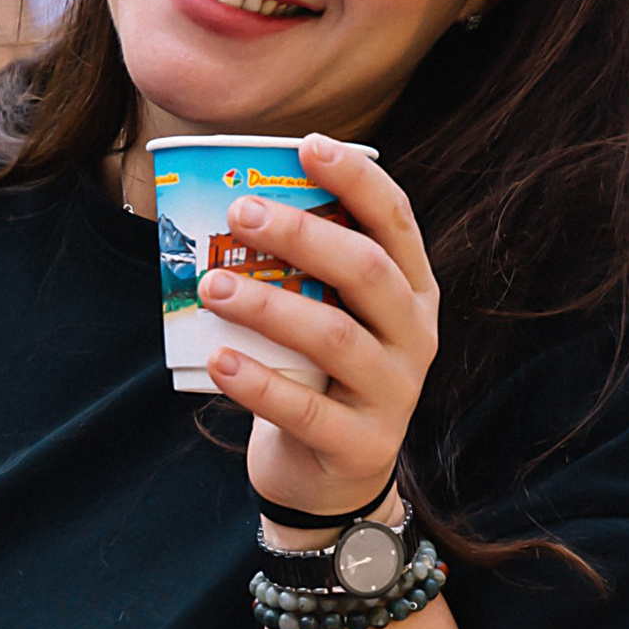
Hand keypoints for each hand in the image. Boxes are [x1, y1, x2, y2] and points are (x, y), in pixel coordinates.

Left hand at [198, 132, 437, 527]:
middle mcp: (415, 336)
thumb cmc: (319, 378)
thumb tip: (231, 200)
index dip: (357, 180)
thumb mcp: (329, 317)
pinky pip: (304, 409)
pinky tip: (218, 358)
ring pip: (334, 337)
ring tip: (212, 285)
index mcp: (413, 292)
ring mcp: (394, 393)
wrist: (332, 483)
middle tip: (241, 211)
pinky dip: (257, 382)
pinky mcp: (360, 444)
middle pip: (367, 271)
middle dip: (303, 235)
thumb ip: (304, 271)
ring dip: (268, 304)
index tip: (307, 145)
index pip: (397, 222)